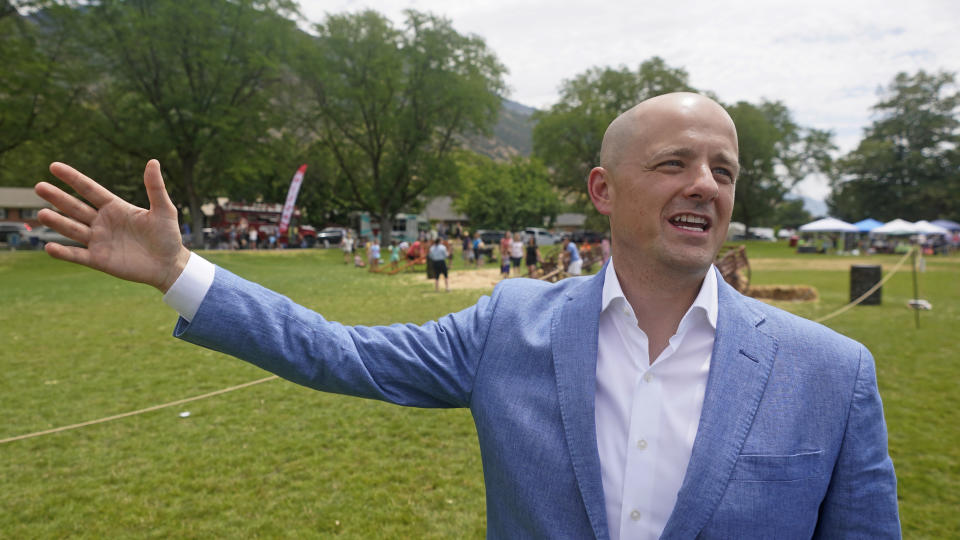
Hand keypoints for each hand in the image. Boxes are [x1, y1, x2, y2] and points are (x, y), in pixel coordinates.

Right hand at [34, 160, 189, 291]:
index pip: (89, 189)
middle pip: (76, 207)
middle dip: (58, 198)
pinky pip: (77, 255)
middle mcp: (102, 222)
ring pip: (73, 229)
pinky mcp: (99, 260)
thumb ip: (155, 187)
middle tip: (39, 187)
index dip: (73, 178)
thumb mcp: (164, 210)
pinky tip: (49, 247)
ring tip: (42, 214)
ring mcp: (99, 241)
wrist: (170, 265)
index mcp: (115, 207)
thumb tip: (153, 161)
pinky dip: (63, 253)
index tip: (54, 166)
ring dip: (58, 222)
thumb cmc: (168, 236)